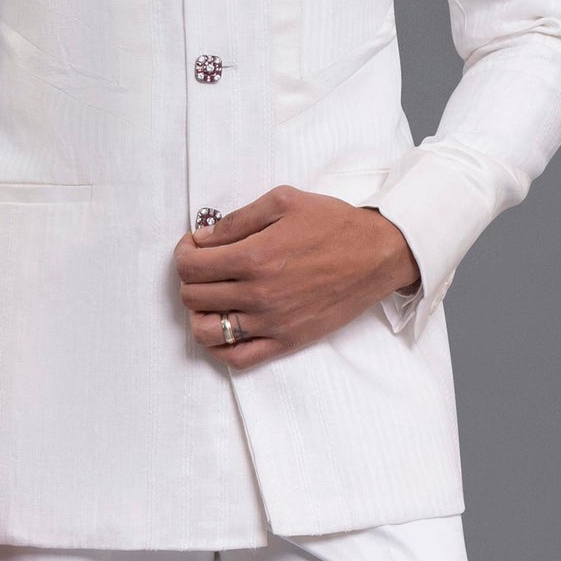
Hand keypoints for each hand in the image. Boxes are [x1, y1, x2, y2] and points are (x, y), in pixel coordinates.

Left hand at [173, 188, 420, 371]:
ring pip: (206, 331)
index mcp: (254, 257)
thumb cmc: (333, 224)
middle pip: (192, 296)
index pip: (190, 266)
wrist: (377, 255)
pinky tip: (225, 327)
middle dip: (191, 278)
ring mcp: (271, 323)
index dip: (183, 253)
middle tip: (206, 266)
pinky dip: (220, 347)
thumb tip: (203, 239)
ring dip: (199, 313)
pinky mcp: (286, 341)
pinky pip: (238, 359)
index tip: (195, 246)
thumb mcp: (283, 201)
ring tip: (211, 298)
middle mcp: (258, 294)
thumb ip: (237, 220)